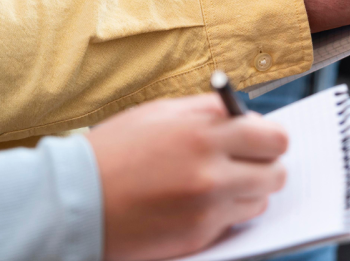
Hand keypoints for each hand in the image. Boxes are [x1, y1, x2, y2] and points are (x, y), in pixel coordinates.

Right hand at [87, 95, 288, 260]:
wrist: (73, 201)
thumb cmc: (115, 151)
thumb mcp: (161, 113)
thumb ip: (209, 112)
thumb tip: (247, 118)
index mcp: (203, 132)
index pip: (273, 137)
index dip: (270, 138)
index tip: (261, 140)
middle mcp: (211, 170)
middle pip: (276, 172)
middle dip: (266, 166)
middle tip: (248, 163)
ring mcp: (206, 207)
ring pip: (260, 200)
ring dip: (248, 192)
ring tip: (218, 184)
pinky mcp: (198, 237)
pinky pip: (234, 223)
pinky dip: (225, 214)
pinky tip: (200, 203)